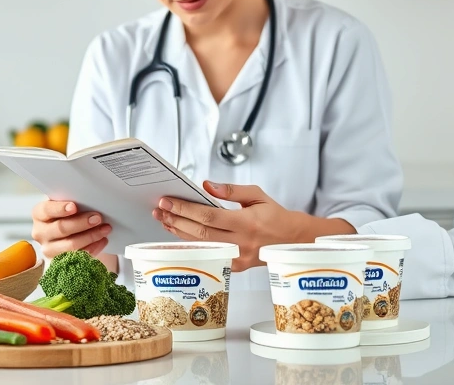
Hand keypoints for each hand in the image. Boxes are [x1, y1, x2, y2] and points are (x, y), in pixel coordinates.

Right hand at [31, 200, 111, 258]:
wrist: (69, 232)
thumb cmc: (68, 214)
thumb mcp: (66, 204)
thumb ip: (72, 200)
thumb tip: (89, 199)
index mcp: (39, 214)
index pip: (46, 210)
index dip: (60, 208)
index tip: (74, 206)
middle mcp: (40, 232)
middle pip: (61, 228)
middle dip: (81, 223)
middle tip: (97, 218)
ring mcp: (49, 249)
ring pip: (71, 245)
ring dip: (91, 236)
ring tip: (105, 229)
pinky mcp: (59, 262)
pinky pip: (78, 257)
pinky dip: (93, 248)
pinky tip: (102, 240)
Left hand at [153, 181, 355, 270]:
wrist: (293, 240)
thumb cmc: (276, 216)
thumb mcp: (257, 195)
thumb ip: (231, 191)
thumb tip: (206, 186)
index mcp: (247, 223)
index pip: (208, 216)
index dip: (185, 209)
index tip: (168, 201)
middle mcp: (241, 242)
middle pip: (200, 232)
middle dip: (176, 219)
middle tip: (160, 209)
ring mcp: (237, 257)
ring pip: (201, 245)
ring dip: (179, 232)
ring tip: (164, 220)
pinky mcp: (235, 267)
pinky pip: (209, 254)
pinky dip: (192, 244)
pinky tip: (180, 235)